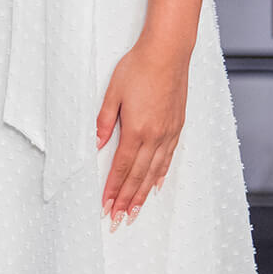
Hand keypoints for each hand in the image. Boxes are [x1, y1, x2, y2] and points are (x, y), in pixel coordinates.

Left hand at [95, 37, 191, 223]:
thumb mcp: (113, 93)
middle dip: (126, 200)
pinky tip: (155, 185)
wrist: (168, 53)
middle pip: (138, 176)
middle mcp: (155, 136)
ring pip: (154, 172)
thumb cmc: (138, 68)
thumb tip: (96, 145)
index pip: (122, 168)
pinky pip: (168, 158)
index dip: (113, 190)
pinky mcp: (177, 126)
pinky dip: (160, 175)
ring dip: (143, 194)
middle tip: (118, 220)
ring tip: (134, 212)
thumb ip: (104, 121)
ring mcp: (169, 133)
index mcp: (137, 130)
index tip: (106, 207)